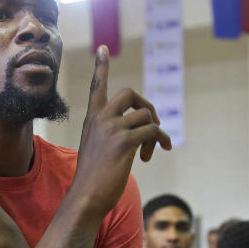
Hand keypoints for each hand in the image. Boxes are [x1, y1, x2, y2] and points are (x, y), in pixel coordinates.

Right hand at [71, 46, 171, 218]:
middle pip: (130, 94)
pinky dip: (162, 139)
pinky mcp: (124, 142)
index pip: (96, 87)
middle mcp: (100, 119)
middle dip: (148, 106)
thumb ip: (110, 135)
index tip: (102, 49)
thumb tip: (139, 133)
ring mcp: (111, 129)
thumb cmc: (93, 181)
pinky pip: (153, 131)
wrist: (86, 198)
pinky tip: (161, 150)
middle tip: (153, 125)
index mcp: (92, 120)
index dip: (101, 67)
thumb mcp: (96, 150)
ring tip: (150, 151)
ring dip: (155, 132)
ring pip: (146, 116)